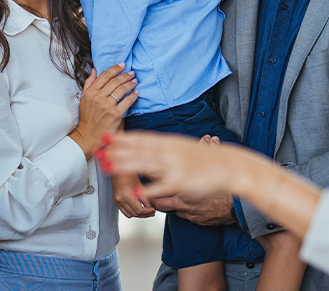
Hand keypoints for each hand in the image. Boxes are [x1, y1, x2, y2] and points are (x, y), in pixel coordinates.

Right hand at [71, 64, 135, 155]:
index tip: (122, 65)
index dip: (115, 68)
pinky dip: (133, 95)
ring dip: (130, 84)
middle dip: (125, 75)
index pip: (104, 76)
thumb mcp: (84, 98)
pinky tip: (136, 93)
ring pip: (122, 89)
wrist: (88, 136)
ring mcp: (107, 106)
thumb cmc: (87, 117)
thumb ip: (89, 83)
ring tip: (135, 81)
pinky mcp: (115, 114)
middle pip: (115, 81)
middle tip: (132, 73)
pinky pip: (127, 101)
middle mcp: (98, 97)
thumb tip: (95, 70)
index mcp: (90, 92)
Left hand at [100, 131, 272, 223]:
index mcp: (170, 142)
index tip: (105, 135)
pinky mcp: (181, 182)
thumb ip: (167, 148)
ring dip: (123, 165)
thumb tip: (151, 147)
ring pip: (144, 165)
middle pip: (138, 150)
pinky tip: (132, 193)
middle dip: (116, 150)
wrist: (231, 166)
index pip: (141, 138)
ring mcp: (174, 166)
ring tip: (106, 166)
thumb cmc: (207, 159)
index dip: (122, 137)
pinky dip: (145, 190)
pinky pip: (160, 187)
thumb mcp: (185, 147)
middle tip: (97, 149)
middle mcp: (170, 151)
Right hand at [112, 173, 153, 217]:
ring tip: (145, 212)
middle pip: (135, 213)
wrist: (118, 171)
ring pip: (130, 215)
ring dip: (138, 215)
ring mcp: (117, 201)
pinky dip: (131, 212)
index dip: (148, 211)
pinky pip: (124, 212)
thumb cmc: (129, 174)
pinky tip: (137, 210)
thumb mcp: (140, 185)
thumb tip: (150, 207)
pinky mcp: (115, 201)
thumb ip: (145, 198)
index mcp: (127, 194)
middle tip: (151, 212)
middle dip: (145, 214)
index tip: (152, 210)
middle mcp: (121, 199)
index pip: (139, 210)